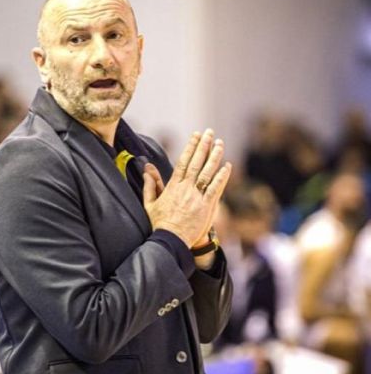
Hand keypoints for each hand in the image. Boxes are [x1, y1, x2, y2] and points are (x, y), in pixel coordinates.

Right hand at [143, 129, 231, 247]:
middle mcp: (185, 189)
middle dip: (204, 146)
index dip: (190, 147)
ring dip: (215, 157)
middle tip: (210, 132)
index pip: (183, 162)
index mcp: (172, 187)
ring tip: (220, 144)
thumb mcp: (150, 204)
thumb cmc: (160, 224)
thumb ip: (150, 185)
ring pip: (207, 173)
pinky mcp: (207, 207)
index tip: (196, 135)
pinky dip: (221, 177)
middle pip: (196, 163)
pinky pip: (216, 188)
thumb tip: (146, 169)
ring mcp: (197, 197)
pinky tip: (227, 166)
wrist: (170, 241)